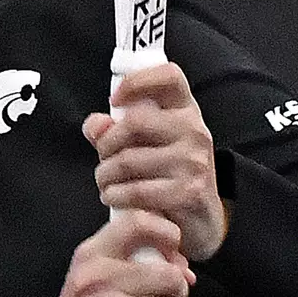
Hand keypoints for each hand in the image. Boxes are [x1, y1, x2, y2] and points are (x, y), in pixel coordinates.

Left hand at [81, 62, 228, 262]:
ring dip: (105, 175)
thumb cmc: (167, 176)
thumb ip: (114, 129)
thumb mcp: (144, 145)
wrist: (201, 220)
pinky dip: (115, 196)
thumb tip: (96, 125)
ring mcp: (194, 162)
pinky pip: (136, 190)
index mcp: (185, 110)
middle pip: (135, 121)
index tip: (115, 100)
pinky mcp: (188, 192)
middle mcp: (195, 131)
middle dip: (107, 143)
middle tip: (103, 158)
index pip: (170, 76)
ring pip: (128, 159)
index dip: (137, 81)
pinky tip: (114, 198)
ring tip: (106, 182)